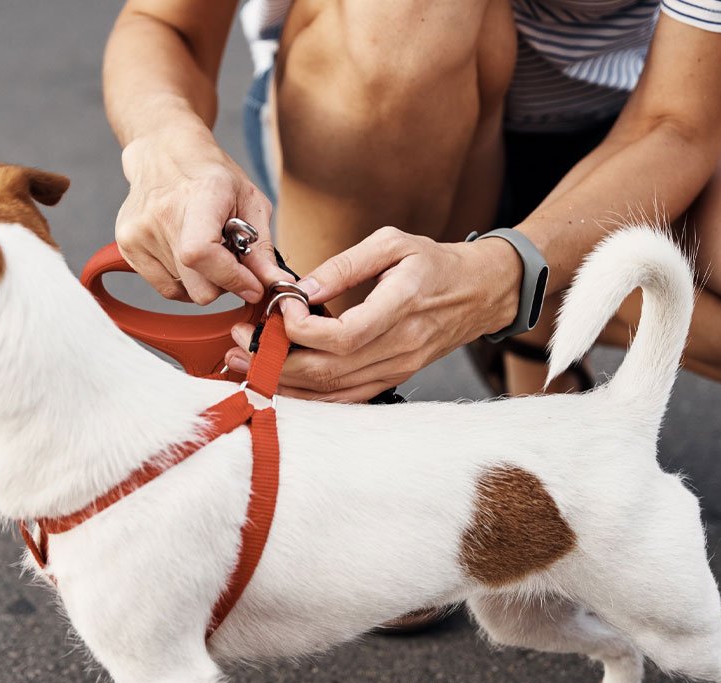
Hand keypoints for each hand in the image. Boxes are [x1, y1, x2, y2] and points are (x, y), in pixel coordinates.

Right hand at [116, 125, 288, 304]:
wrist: (164, 154)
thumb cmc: (212, 176)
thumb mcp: (249, 200)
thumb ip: (262, 247)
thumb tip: (276, 284)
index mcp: (197, 197)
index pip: (202, 254)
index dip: (232, 278)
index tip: (252, 285)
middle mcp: (160, 216)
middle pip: (199, 288)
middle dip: (224, 284)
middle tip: (230, 260)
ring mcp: (137, 233)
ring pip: (185, 293)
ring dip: (203, 279)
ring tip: (205, 248)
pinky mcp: (126, 246)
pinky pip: (166, 289)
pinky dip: (184, 281)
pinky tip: (187, 255)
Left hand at [223, 227, 521, 400]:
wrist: (480, 292)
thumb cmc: (435, 262)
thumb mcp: (392, 243)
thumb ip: (345, 265)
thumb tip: (301, 290)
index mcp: (403, 305)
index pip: (344, 335)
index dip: (302, 330)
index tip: (279, 309)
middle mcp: (401, 346)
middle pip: (329, 370)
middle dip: (276, 360)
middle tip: (240, 341)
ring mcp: (397, 369)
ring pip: (332, 392)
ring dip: (283, 383)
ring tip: (245, 364)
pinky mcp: (392, 379)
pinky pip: (344, 400)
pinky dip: (307, 396)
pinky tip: (278, 382)